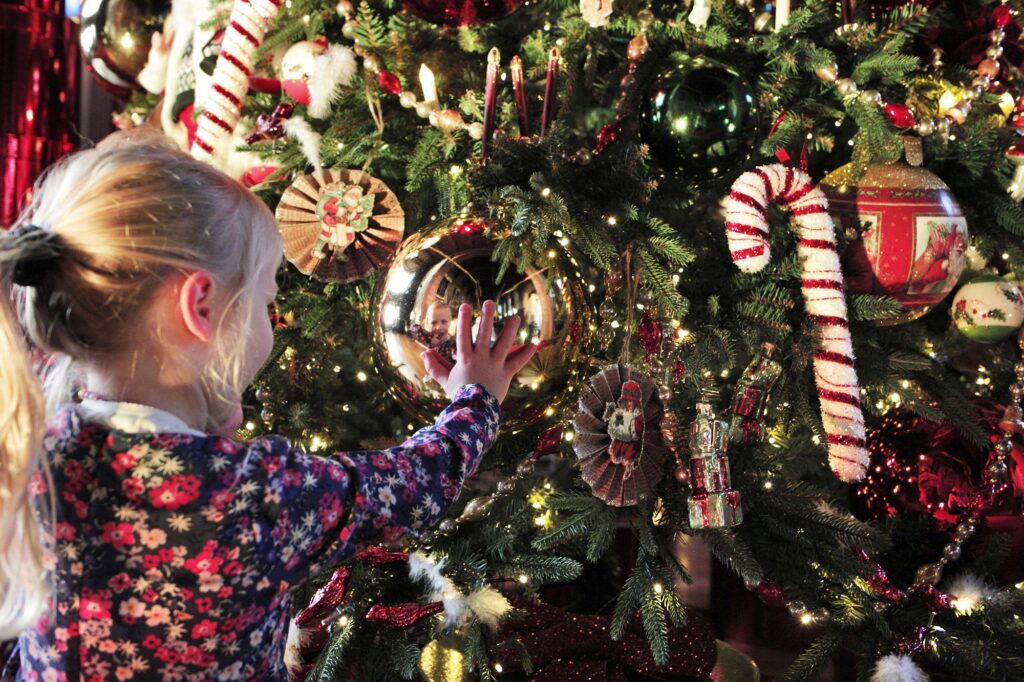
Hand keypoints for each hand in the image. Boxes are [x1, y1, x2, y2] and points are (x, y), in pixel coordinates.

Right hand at [421, 300, 537, 402]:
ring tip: (515, 317)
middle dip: (487, 317)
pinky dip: (526, 353)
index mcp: (465, 358)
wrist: (475, 411)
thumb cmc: (459, 394)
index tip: (465, 305)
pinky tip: (534, 344)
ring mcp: (495, 365)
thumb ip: (435, 366)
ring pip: (504, 344)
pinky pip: (517, 362)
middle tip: (490, 302)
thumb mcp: (445, 380)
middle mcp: (481, 358)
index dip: (464, 320)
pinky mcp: (506, 374)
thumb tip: (424, 353)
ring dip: (510, 330)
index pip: (463, 336)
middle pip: (485, 334)